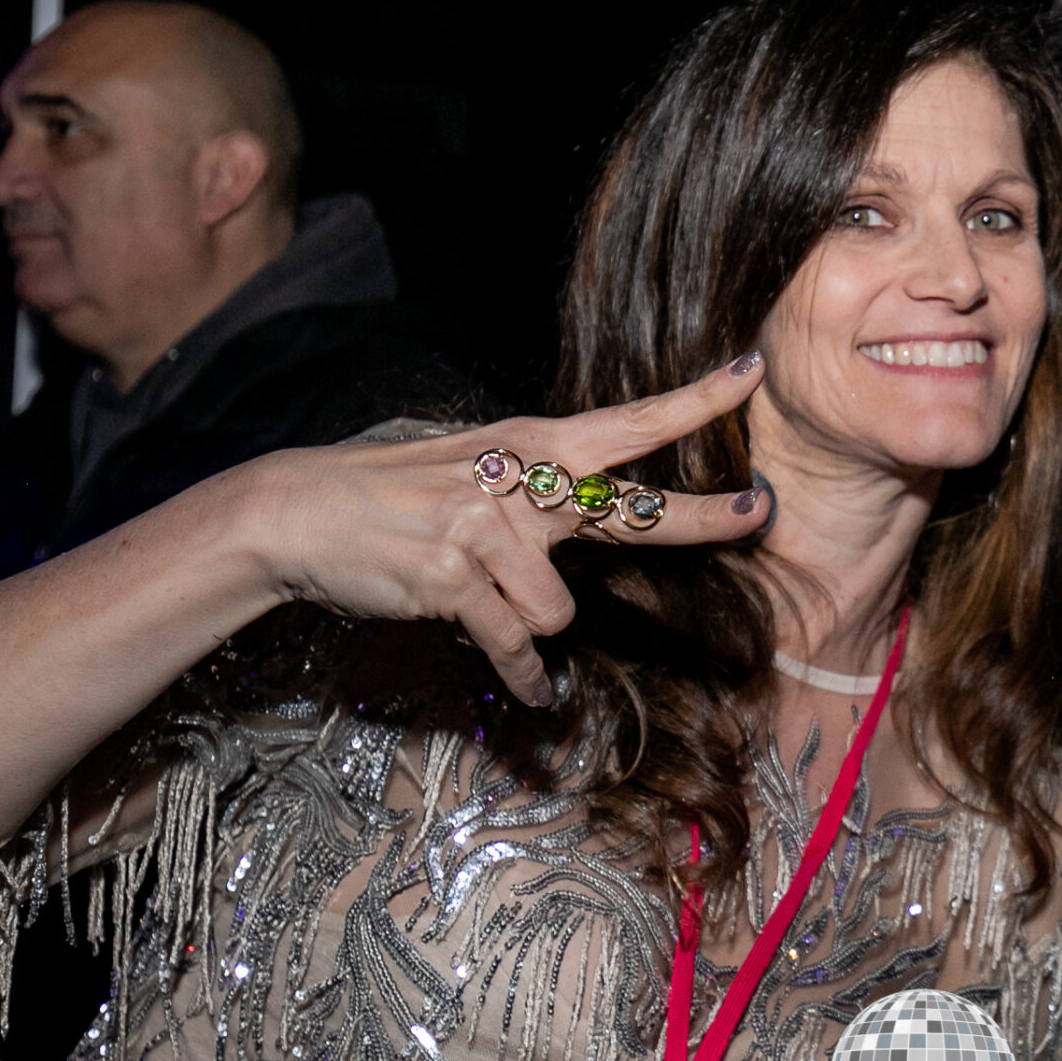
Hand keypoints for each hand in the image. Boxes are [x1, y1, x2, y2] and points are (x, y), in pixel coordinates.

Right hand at [231, 353, 771, 705]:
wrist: (303, 513)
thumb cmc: (396, 501)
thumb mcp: (474, 473)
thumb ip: (538, 496)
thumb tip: (598, 521)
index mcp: (530, 446)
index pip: (627, 424)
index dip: (691, 403)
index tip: (748, 373)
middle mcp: (519, 480)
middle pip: (632, 508)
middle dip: (700, 517)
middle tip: (758, 510)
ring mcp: (486, 526)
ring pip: (557, 610)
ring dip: (525, 623)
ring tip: (475, 598)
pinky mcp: (456, 576)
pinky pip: (517, 645)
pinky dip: (521, 673)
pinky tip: (527, 688)